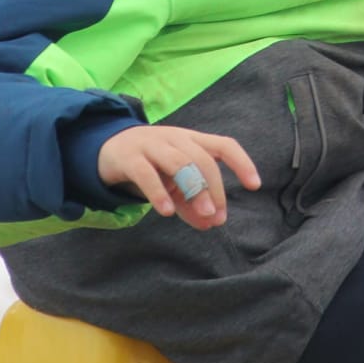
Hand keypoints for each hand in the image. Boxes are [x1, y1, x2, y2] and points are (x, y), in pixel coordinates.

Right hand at [98, 125, 260, 229]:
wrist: (109, 148)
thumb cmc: (151, 164)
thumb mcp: (174, 183)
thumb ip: (191, 202)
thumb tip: (211, 224)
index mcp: (192, 140)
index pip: (223, 145)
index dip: (241, 162)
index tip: (254, 185)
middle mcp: (175, 138)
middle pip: (202, 158)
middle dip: (214, 188)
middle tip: (218, 217)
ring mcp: (151, 145)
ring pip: (179, 162)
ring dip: (194, 189)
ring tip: (203, 215)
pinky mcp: (129, 157)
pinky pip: (146, 173)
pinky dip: (158, 192)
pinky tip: (166, 211)